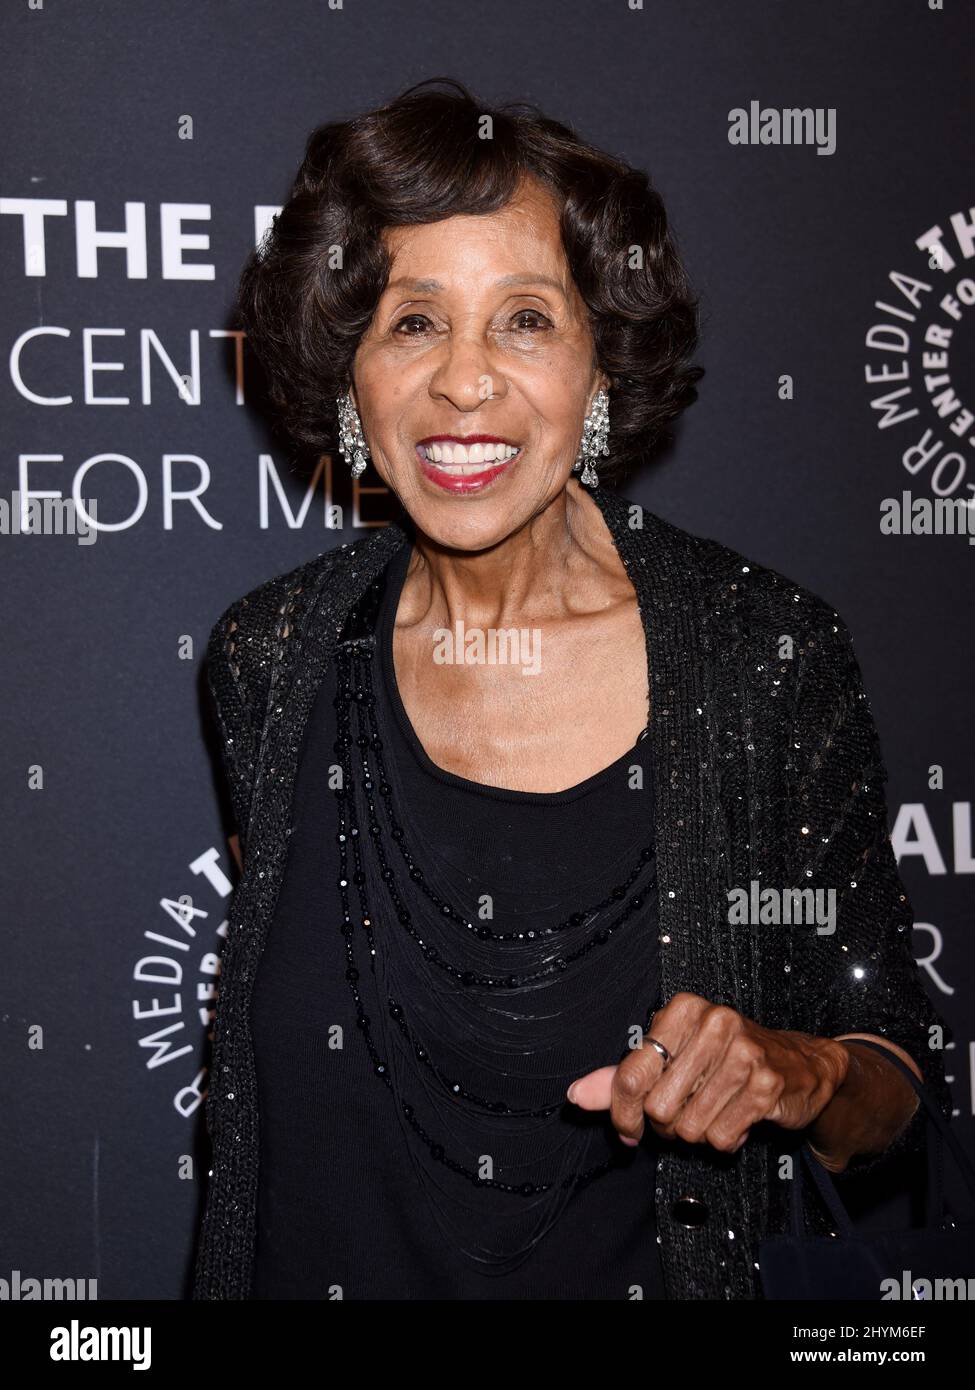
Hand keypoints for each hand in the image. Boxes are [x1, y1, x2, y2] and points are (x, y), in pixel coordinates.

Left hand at [566, 992, 849, 1154]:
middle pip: (659, 1107)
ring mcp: (744, 1053)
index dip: (623, 1113)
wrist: (800, 1065)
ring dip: (698, 1132)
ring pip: (690, 1127)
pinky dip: (726, 1139)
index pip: (631, 1074)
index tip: (628, 1129)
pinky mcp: (767, 1085)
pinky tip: (738, 1117)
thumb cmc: (726, 1059)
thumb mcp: (673, 1057)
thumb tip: (577, 1095)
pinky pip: (722, 1137)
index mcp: (683, 1010)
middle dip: (668, 1124)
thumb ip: (624, 1076)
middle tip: (687, 1111)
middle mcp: (714, 1023)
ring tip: (714, 1111)